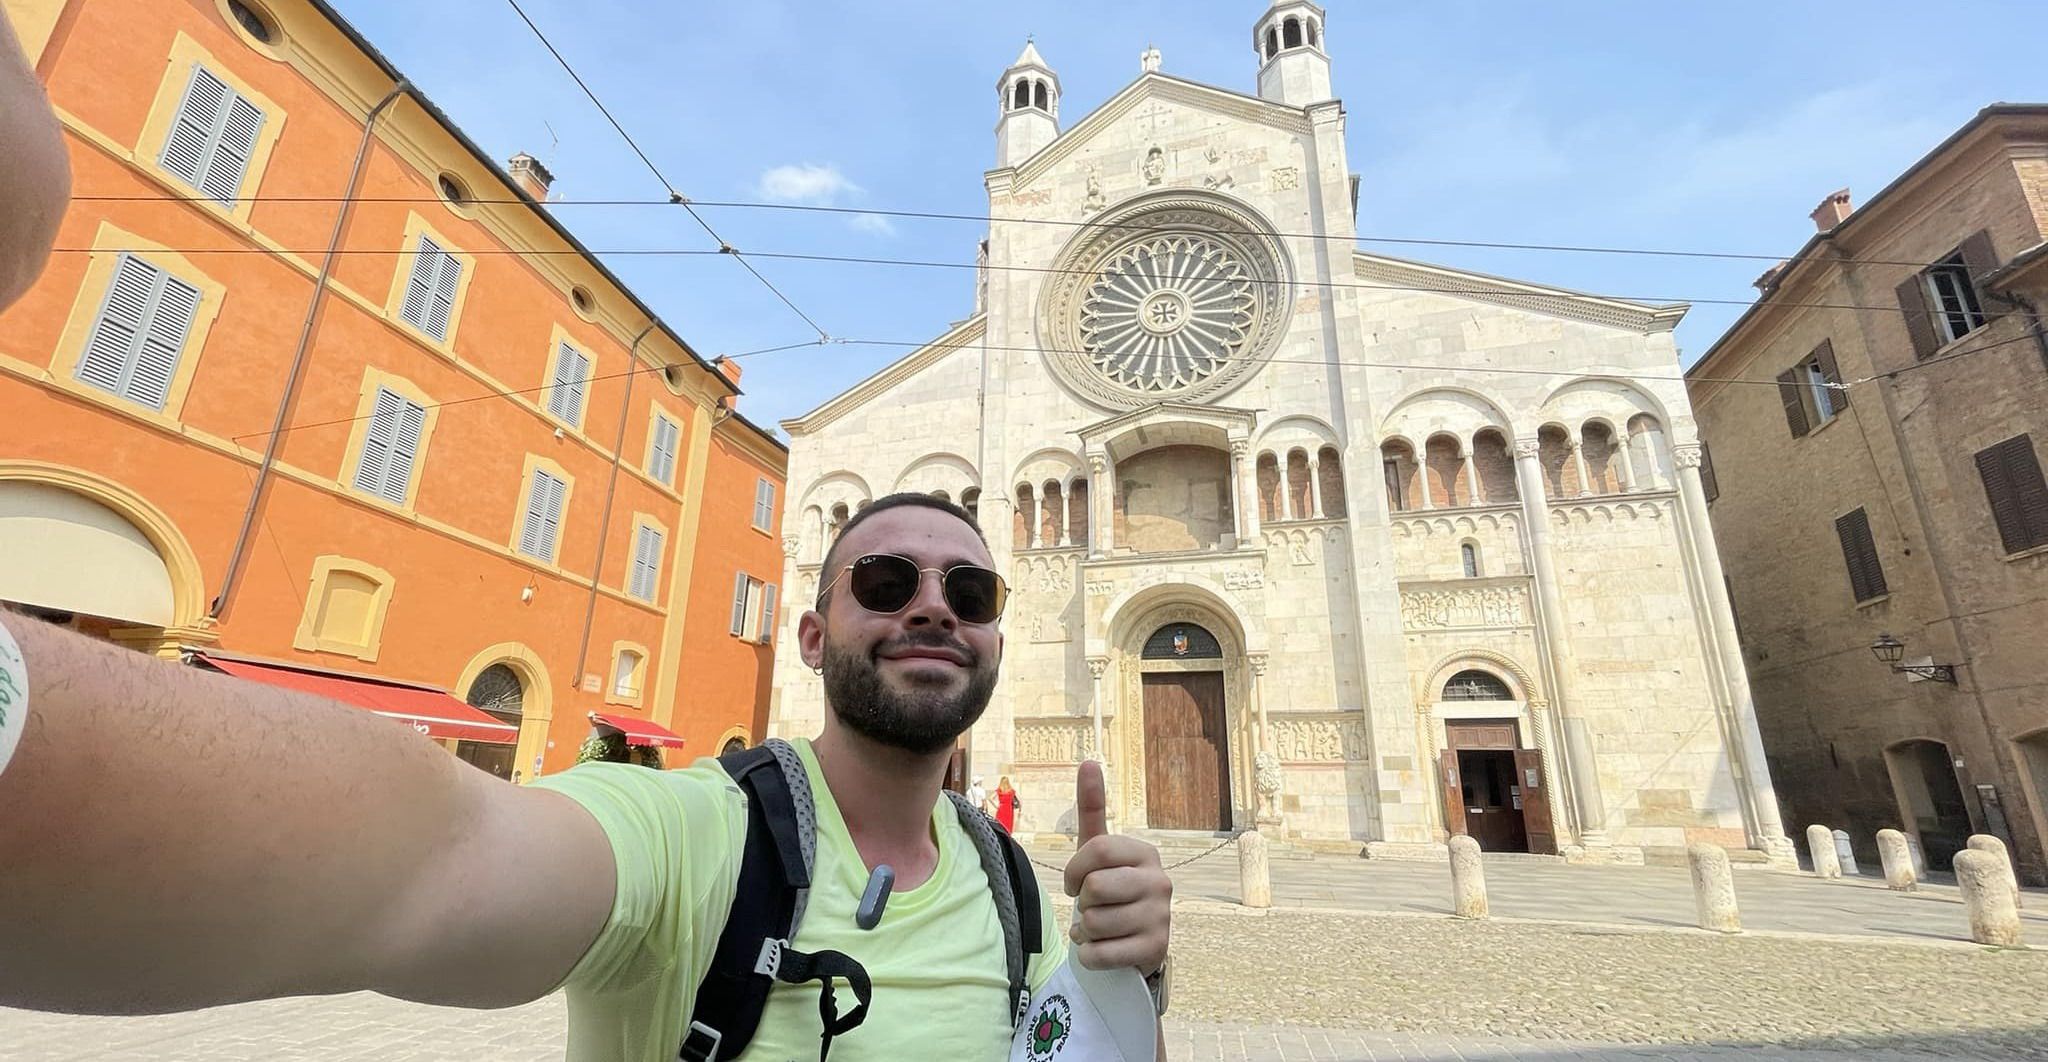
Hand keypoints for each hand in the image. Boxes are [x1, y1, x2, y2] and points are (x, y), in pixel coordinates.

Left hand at [1063, 760, 1170, 973]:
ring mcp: (1161, 916)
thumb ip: (1093, 809)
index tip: (1076, 882)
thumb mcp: (1099, 852)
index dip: (1074, 869)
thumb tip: (1089, 761)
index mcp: (1145, 853)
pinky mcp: (1155, 949)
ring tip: (1100, 929)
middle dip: (1082, 902)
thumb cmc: (1111, 892)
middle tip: (1094, 907)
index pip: (1096, 850)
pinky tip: (1103, 949)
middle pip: (1094, 886)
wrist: (1134, 946)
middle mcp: (1160, 881)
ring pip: (1094, 922)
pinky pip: (1101, 953)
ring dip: (1086, 931)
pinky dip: (1090, 955)